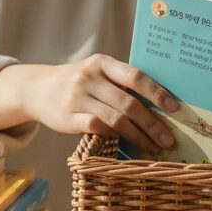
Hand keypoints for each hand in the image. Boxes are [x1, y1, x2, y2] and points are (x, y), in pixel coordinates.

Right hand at [0, 56, 178, 155]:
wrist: (37, 89)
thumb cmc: (78, 82)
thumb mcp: (96, 72)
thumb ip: (121, 82)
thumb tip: (163, 105)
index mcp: (101, 63)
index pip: (135, 76)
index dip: (157, 93)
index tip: (175, 109)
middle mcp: (88, 78)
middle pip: (128, 103)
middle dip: (152, 124)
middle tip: (168, 140)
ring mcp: (76, 97)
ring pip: (116, 119)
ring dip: (139, 136)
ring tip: (153, 147)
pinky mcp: (67, 116)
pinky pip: (97, 128)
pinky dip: (114, 137)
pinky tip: (125, 145)